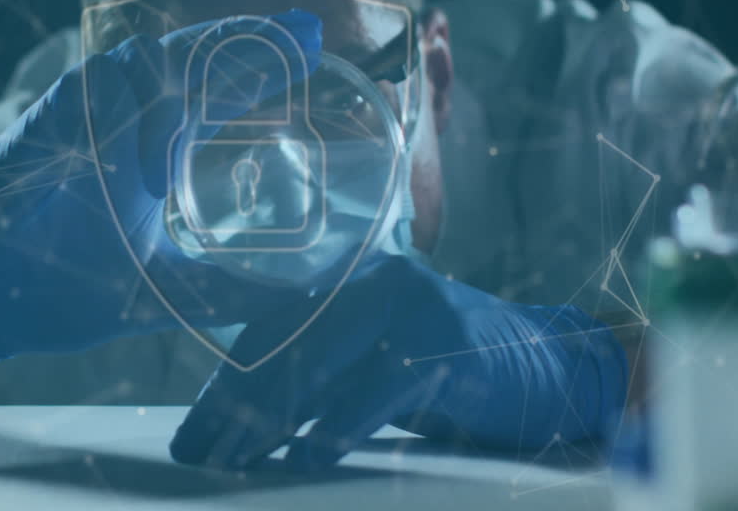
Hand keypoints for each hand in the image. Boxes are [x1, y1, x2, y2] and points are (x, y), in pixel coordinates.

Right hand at [0, 11, 321, 363]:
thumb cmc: (63, 285)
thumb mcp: (167, 289)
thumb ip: (231, 290)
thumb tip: (309, 299)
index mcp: (152, 143)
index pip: (215, 87)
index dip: (262, 60)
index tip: (317, 44)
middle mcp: (125, 114)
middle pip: (196, 55)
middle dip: (252, 38)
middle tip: (307, 32)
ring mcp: (89, 108)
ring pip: (154, 63)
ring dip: (187, 95)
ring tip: (187, 149)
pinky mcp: (51, 112)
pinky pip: (105, 89)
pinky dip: (135, 121)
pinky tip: (145, 173)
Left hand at [169, 254, 627, 469]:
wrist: (547, 363)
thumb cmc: (444, 366)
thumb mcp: (373, 354)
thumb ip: (318, 364)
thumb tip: (237, 412)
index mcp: (348, 275)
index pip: (267, 329)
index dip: (222, 383)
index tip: (190, 431)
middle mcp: (371, 278)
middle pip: (282, 347)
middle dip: (231, 408)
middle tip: (197, 454)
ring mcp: (407, 307)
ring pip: (316, 367)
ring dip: (267, 423)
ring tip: (233, 462)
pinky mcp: (441, 346)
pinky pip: (372, 392)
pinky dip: (334, 428)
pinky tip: (304, 457)